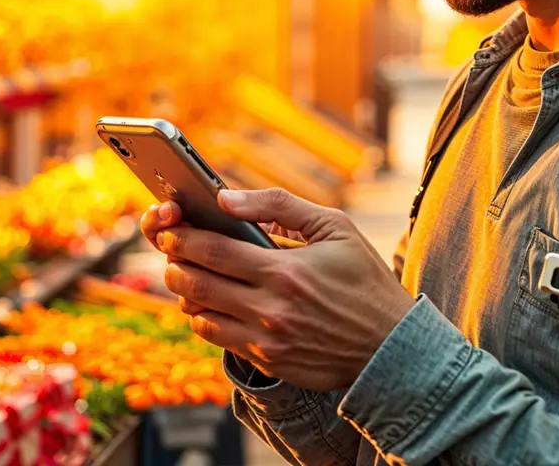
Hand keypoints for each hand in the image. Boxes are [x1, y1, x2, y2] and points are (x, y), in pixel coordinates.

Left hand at [151, 188, 416, 390]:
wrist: (389, 343)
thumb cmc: (363, 277)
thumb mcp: (335, 226)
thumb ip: (279, 205)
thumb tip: (226, 197)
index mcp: (286, 270)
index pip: (215, 250)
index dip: (183, 238)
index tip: (170, 227)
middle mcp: (271, 308)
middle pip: (198, 285)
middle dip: (174, 263)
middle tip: (169, 249)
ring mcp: (267, 340)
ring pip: (201, 316)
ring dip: (184, 293)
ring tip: (184, 274)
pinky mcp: (268, 362)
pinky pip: (219, 339)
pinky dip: (204, 319)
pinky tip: (208, 303)